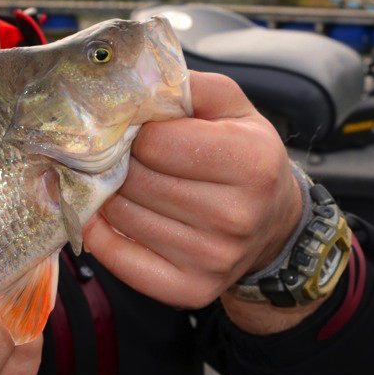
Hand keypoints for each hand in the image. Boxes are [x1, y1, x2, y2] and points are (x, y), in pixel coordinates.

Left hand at [83, 71, 310, 330]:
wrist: (273, 224)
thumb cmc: (244, 157)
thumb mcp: (232, 108)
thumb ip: (187, 86)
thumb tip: (133, 84)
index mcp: (251, 161)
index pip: (154, 141)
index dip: (138, 131)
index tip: (142, 130)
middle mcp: (236, 215)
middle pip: (133, 179)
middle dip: (120, 161)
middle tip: (124, 156)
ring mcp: (212, 258)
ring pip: (120, 214)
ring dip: (110, 194)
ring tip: (124, 182)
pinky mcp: (188, 290)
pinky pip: (116, 258)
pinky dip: (100, 232)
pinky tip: (108, 214)